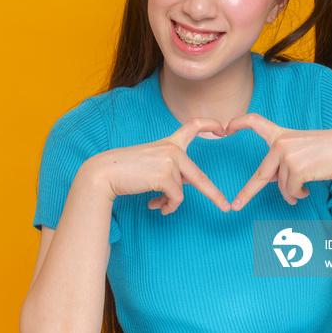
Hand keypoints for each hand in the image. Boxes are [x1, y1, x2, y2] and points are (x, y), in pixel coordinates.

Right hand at [86, 117, 230, 214]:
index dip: (210, 125)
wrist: (106, 173)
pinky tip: (154, 206)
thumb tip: (187, 187)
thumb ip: (172, 170)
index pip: (194, 125)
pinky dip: (167, 206)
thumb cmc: (127, 170)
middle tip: (225, 207)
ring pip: (181, 192)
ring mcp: (170, 160)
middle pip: (199, 176)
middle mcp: (173, 148)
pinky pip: (175, 198)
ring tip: (158, 205)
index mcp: (170, 142)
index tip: (223, 129)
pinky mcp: (165, 175)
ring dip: (170, 202)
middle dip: (214, 195)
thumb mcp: (153, 164)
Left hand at [225, 113, 331, 209]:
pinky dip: (299, 194)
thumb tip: (268, 181)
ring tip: (304, 190)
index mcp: (280, 134)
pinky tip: (308, 190)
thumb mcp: (300, 152)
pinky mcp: (296, 168)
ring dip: (292, 193)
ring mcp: (287, 155)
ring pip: (281, 187)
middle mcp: (280, 143)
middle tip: (236, 206)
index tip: (225, 128)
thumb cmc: (326, 152)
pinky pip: (292, 191)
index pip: (255, 121)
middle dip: (248, 193)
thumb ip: (282, 162)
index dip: (239, 123)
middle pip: (261, 174)